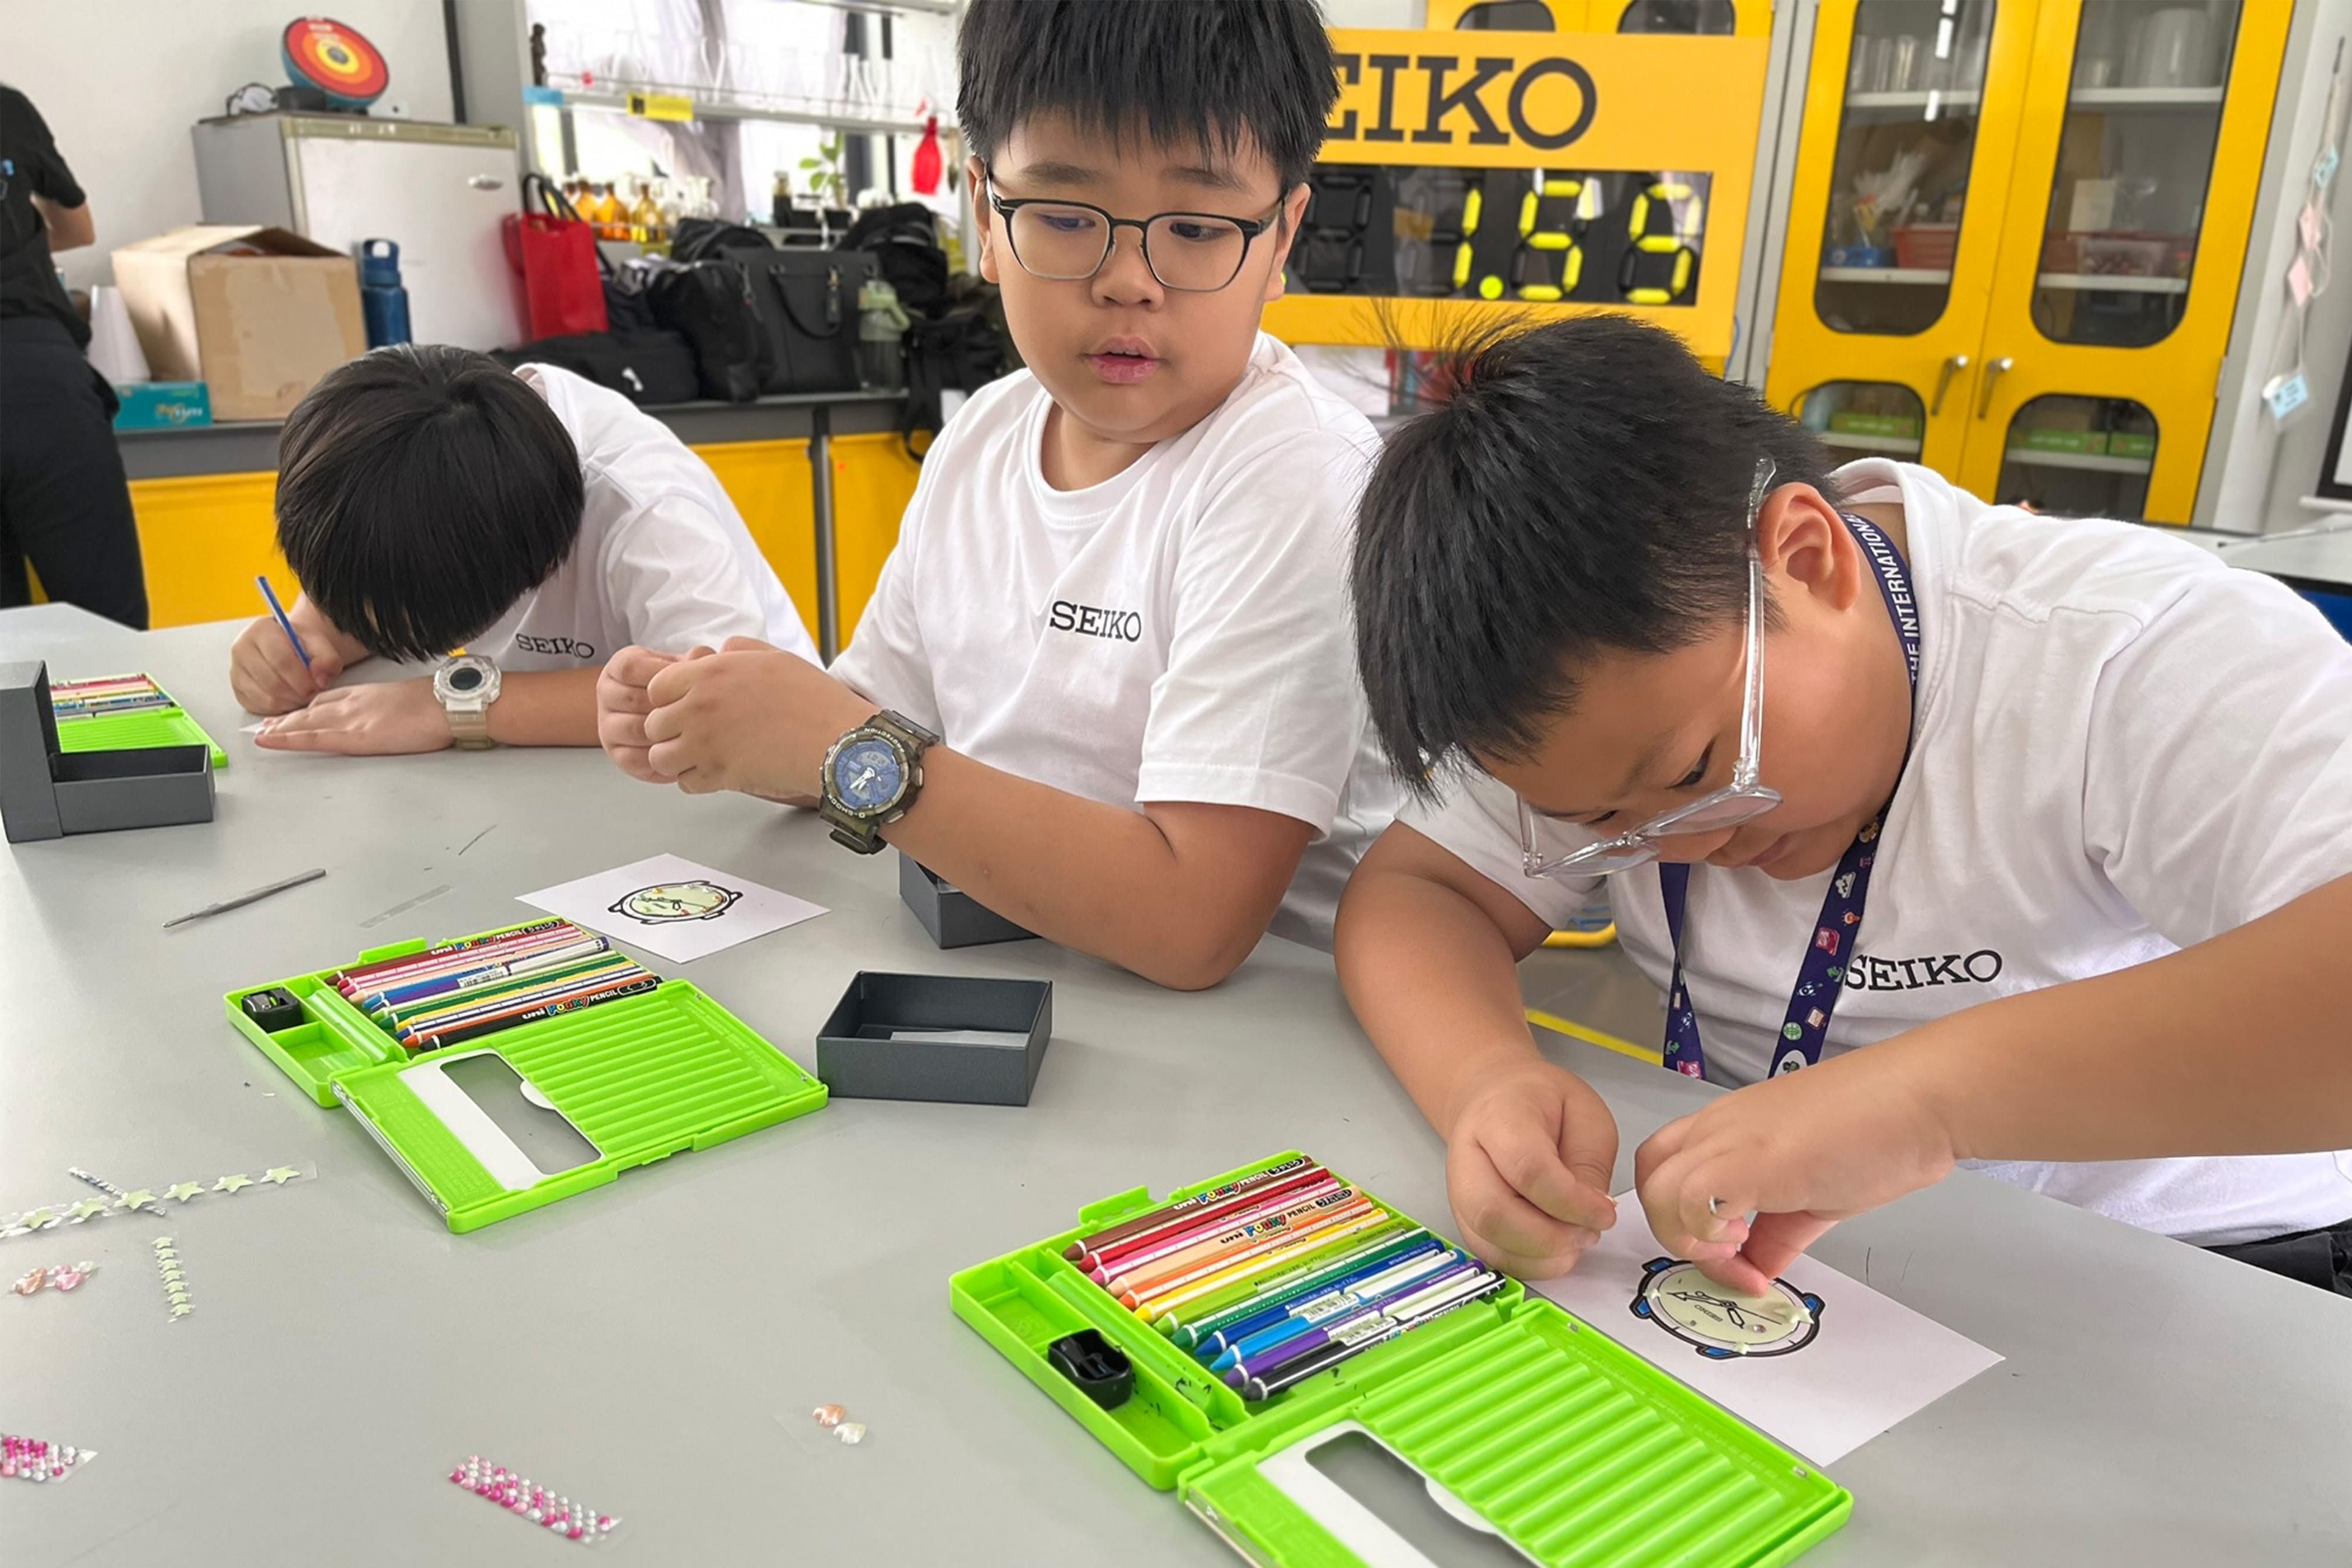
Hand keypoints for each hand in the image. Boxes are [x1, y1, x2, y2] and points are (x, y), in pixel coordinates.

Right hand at [229, 613, 343, 715]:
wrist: (292, 646)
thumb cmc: (302, 644)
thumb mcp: (320, 643)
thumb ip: (327, 658)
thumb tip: (320, 679)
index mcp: (261, 630)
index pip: (281, 660)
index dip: (302, 679)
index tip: (317, 686)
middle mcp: (243, 649)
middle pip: (272, 682)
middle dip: (298, 693)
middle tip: (312, 693)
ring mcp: (237, 671)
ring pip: (266, 698)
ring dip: (291, 702)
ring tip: (304, 695)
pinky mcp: (239, 690)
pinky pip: (261, 707)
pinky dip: (280, 708)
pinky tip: (291, 698)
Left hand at [253, 679, 451, 755]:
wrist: (446, 704)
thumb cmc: (437, 703)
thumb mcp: (410, 700)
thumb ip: (394, 708)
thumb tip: (394, 717)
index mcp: (368, 694)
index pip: (329, 698)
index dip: (308, 706)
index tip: (295, 712)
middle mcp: (353, 703)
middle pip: (312, 709)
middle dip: (288, 718)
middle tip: (267, 726)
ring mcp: (350, 718)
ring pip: (305, 721)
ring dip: (281, 727)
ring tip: (262, 734)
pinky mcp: (352, 736)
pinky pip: (311, 737)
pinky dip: (287, 737)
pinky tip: (270, 739)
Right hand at [597, 645, 687, 781]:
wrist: (669, 719)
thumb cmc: (677, 690)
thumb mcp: (684, 668)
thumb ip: (693, 660)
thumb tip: (701, 657)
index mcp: (619, 668)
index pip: (629, 668)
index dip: (659, 674)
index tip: (684, 681)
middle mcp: (607, 695)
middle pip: (631, 699)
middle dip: (667, 705)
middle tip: (695, 709)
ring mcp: (608, 725)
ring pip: (633, 729)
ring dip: (665, 731)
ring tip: (691, 729)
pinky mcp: (617, 753)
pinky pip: (634, 757)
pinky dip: (661, 756)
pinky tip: (681, 750)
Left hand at [643, 637, 866, 797]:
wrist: (837, 741)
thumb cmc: (814, 700)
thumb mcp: (775, 657)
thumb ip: (739, 649)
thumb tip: (721, 650)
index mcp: (710, 673)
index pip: (656, 688)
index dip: (669, 698)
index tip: (685, 705)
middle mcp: (700, 707)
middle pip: (654, 725)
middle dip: (670, 730)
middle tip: (694, 733)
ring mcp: (707, 744)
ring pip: (662, 758)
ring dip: (677, 759)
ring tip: (701, 755)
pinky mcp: (720, 775)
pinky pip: (686, 784)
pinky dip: (697, 780)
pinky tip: (717, 771)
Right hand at [1444, 1059, 1620, 1279]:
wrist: (1497, 1100)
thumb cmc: (1540, 1102)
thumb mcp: (1585, 1113)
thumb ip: (1590, 1162)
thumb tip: (1592, 1212)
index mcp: (1498, 1117)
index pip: (1528, 1168)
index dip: (1572, 1201)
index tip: (1605, 1212)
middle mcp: (1468, 1157)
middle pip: (1494, 1213)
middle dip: (1551, 1238)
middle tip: (1589, 1232)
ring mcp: (1460, 1193)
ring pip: (1489, 1242)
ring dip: (1542, 1256)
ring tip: (1576, 1239)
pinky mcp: (1466, 1220)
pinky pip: (1492, 1256)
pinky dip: (1530, 1265)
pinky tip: (1558, 1250)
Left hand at [1634, 1046, 1957, 1295]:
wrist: (1924, 1098)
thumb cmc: (1883, 1129)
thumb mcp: (1817, 1190)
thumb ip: (1781, 1229)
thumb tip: (1760, 1266)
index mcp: (1733, 1128)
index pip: (1671, 1166)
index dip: (1684, 1216)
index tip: (1733, 1256)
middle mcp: (1721, 1129)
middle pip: (1650, 1175)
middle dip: (1674, 1228)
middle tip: (1728, 1255)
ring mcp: (1732, 1142)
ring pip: (1658, 1190)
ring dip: (1689, 1238)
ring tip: (1740, 1251)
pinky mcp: (1751, 1161)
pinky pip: (1691, 1199)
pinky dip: (1709, 1239)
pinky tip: (1751, 1249)